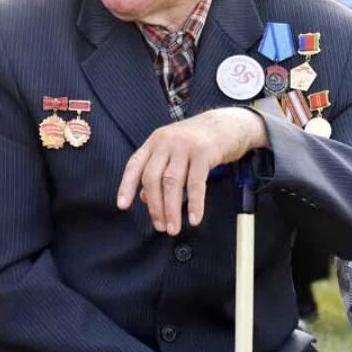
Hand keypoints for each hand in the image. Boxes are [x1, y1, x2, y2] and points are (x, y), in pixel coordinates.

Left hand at [117, 108, 268, 235]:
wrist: (228, 123)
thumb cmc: (200, 141)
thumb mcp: (175, 152)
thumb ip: (159, 172)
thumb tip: (145, 198)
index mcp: (155, 141)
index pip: (135, 165)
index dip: (126, 186)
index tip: (122, 206)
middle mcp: (167, 142)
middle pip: (153, 178)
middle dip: (155, 206)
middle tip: (160, 227)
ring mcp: (185, 146)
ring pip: (172, 182)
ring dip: (171, 209)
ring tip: (174, 228)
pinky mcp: (204, 152)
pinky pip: (196, 183)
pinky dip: (194, 203)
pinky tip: (194, 218)